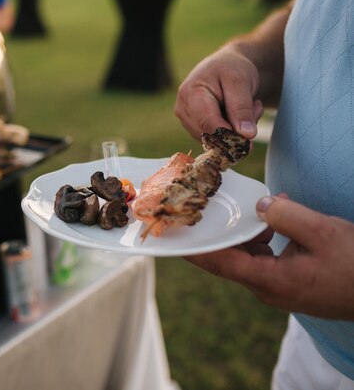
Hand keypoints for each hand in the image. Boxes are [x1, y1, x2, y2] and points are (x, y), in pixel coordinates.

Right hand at [175, 46, 263, 139]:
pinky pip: (215, 139)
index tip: (249, 139)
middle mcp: (183, 110)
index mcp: (190, 94)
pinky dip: (232, 131)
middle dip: (236, 129)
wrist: (225, 66)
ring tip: (249, 107)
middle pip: (210, 135)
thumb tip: (246, 135)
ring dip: (236, 130)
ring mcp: (187, 120)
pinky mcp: (194, 128)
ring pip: (214, 140)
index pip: (207, 124)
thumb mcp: (240, 81)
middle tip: (256, 108)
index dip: (228, 135)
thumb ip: (241, 107)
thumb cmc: (230, 68)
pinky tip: (238, 115)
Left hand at [185, 196, 353, 319]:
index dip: (194, 249)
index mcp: (269, 281)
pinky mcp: (291, 282)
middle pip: (230, 258)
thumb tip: (261, 204)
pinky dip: (266, 237)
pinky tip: (277, 217)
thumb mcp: (322, 232)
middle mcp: (268, 288)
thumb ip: (285, 215)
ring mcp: (280, 287)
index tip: (171, 238)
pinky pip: (267, 257)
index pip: (219, 263)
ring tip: (250, 207)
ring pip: (249, 256)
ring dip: (248, 232)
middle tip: (200, 211)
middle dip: (217, 234)